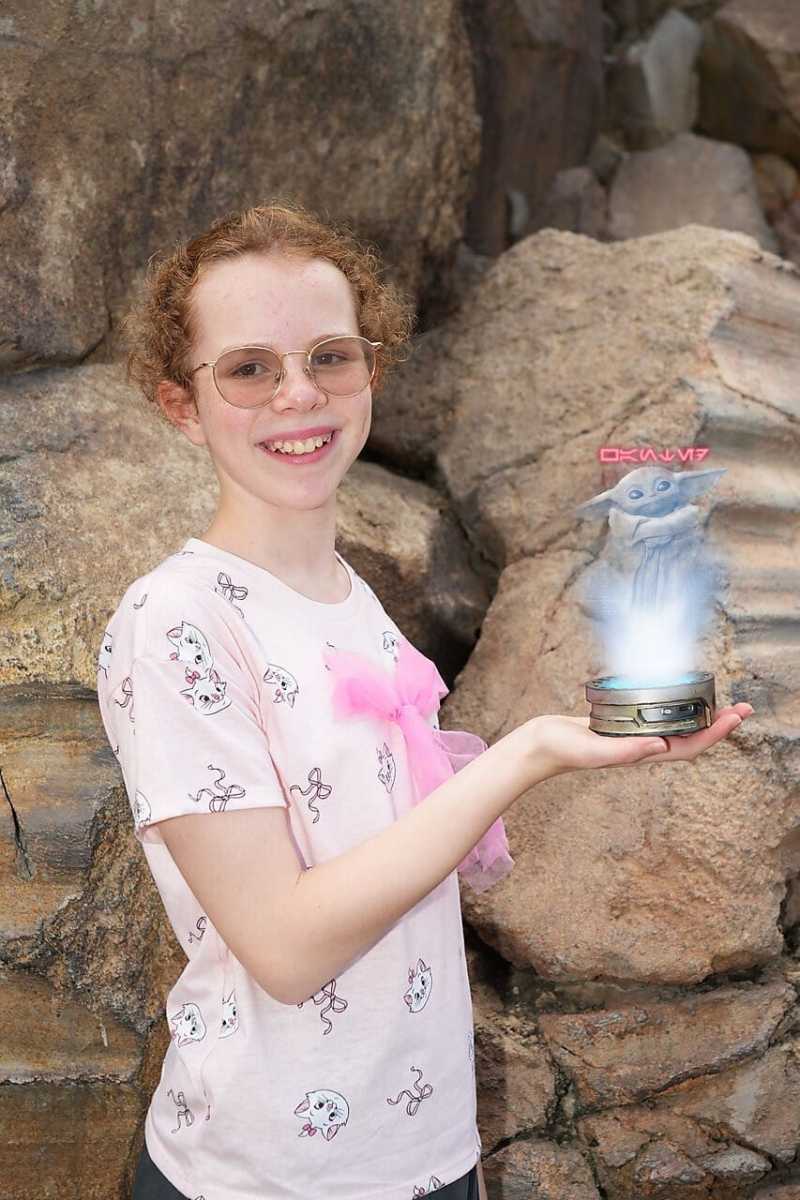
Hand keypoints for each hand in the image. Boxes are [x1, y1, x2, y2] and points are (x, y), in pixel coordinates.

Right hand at [527, 702, 753, 776]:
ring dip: (703, 715)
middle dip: (719, 724)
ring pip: (678, 727)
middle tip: (744, 707)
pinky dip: (677, 707)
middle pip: (691, 736)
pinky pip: (658, 717)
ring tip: (723, 702)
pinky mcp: (623, 723)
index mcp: (641, 755)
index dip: (715, 735)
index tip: (736, 718)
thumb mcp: (594, 751)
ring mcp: (634, 736)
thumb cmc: (563, 750)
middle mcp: (643, 747)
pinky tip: (679, 696)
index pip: (688, 747)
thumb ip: (626, 752)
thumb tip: (662, 746)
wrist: (539, 745)